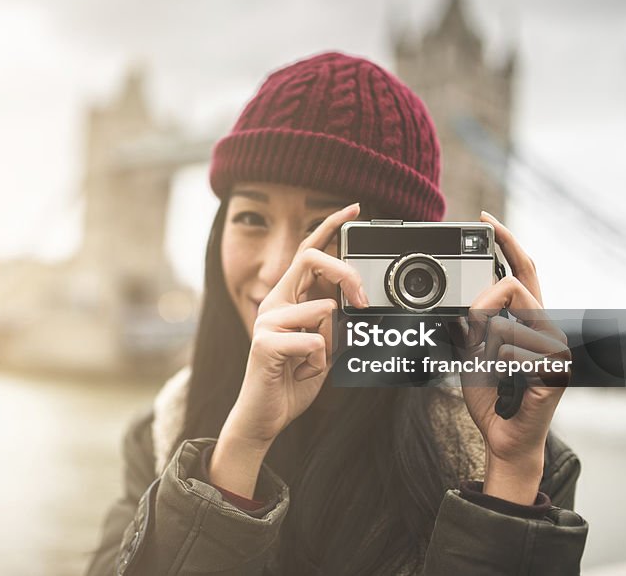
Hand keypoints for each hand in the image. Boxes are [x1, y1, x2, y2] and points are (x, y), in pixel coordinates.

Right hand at [210, 202, 366, 496]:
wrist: (264, 416)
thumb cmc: (292, 380)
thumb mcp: (324, 346)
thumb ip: (333, 321)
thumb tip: (348, 303)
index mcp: (288, 298)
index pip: (308, 252)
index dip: (329, 226)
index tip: (353, 208)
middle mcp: (274, 302)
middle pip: (311, 260)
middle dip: (345, 274)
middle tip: (361, 301)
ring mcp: (266, 320)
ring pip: (321, 312)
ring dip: (329, 345)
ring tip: (310, 363)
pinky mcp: (264, 342)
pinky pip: (314, 342)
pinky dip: (318, 362)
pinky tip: (300, 372)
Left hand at [458, 212, 570, 503]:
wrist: (504, 438)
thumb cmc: (492, 396)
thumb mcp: (473, 351)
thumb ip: (473, 323)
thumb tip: (464, 301)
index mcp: (530, 319)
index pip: (524, 269)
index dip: (507, 241)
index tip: (485, 219)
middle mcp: (548, 327)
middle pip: (515, 284)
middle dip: (484, 303)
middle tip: (472, 329)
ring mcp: (556, 348)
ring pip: (505, 322)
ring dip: (484, 348)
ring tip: (491, 370)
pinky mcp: (555, 370)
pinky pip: (509, 351)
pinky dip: (494, 367)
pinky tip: (503, 383)